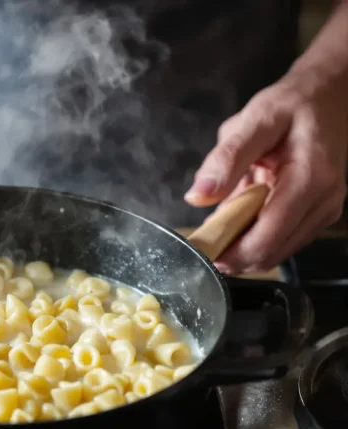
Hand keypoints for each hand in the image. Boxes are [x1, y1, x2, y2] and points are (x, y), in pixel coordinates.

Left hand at [185, 70, 347, 273]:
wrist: (329, 96)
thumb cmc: (291, 105)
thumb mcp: (254, 120)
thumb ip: (226, 159)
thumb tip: (198, 197)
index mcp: (309, 180)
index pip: (267, 237)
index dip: (231, 252)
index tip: (200, 250)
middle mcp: (324, 202)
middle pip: (272, 252)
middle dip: (234, 254)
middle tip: (202, 241)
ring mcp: (326, 210)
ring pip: (278, 251)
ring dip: (244, 246)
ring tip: (217, 226)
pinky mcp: (321, 212)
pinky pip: (285, 238)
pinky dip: (258, 235)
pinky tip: (239, 217)